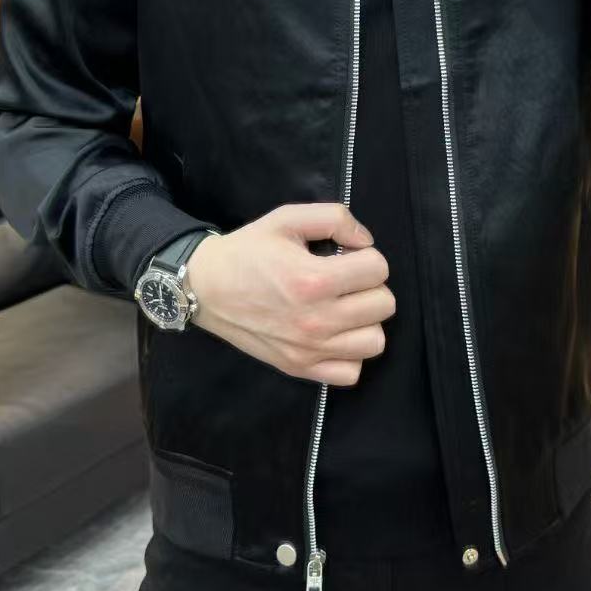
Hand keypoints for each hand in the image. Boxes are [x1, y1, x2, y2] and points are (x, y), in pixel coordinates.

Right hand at [187, 202, 394, 386]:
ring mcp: (309, 350)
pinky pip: (351, 372)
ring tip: (343, 307)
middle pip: (384, 305)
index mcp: (313, 280)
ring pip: (375, 341)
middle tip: (345, 281)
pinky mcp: (301, 369)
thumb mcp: (287, 218)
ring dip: (365, 321)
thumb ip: (333, 218)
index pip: (378, 269)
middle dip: (369, 286)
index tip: (345, 257)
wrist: (206, 287)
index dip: (366, 256)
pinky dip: (349, 353)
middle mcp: (316, 320)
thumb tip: (366, 241)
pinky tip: (334, 333)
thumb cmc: (248, 251)